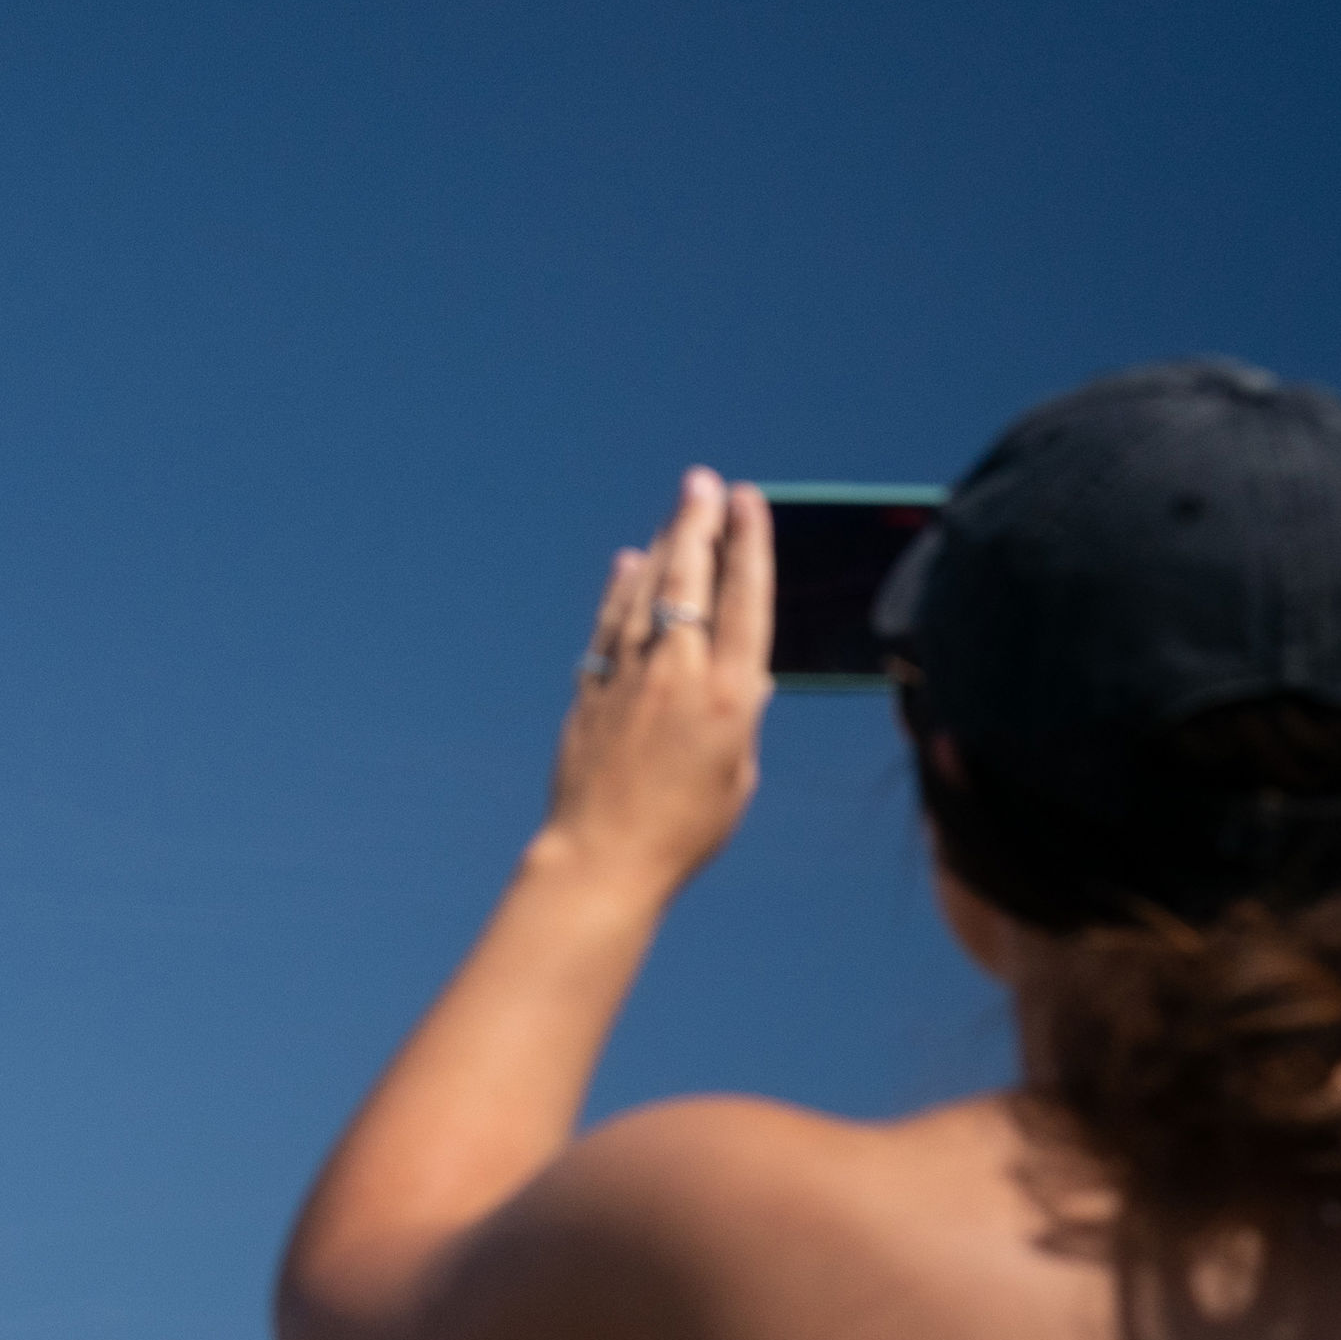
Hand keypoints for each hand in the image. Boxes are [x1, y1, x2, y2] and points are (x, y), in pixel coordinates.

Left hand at [545, 468, 773, 889]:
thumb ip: (740, 716)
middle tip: (702, 482)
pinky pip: (609, 623)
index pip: (743, 598)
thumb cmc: (684, 829)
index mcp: (729, 695)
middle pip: (690, 578)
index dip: (747, 543)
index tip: (748, 501)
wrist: (603, 857)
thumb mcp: (736, 773)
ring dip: (663, 545)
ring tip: (678, 509)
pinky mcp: (592, 689)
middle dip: (698, 522)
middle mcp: (678, 673)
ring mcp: (629, 676)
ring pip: (647, 591)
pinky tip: (630, 564)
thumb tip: (745, 675)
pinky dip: (621, 589)